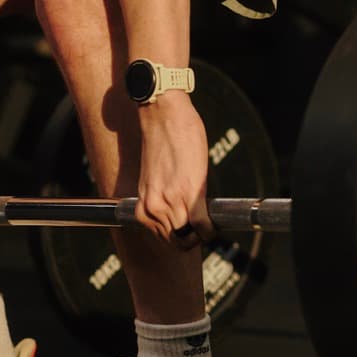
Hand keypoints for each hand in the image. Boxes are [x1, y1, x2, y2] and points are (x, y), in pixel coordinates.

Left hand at [134, 94, 213, 243]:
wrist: (162, 115)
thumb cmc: (162, 139)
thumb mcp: (155, 178)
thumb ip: (163, 197)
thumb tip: (180, 211)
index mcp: (143, 205)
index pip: (163, 238)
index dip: (181, 236)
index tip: (191, 230)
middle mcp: (153, 207)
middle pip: (177, 242)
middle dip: (192, 238)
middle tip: (202, 225)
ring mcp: (169, 202)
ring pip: (190, 238)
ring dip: (201, 232)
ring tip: (207, 218)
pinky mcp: (189, 194)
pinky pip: (202, 226)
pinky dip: (211, 227)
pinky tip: (214, 219)